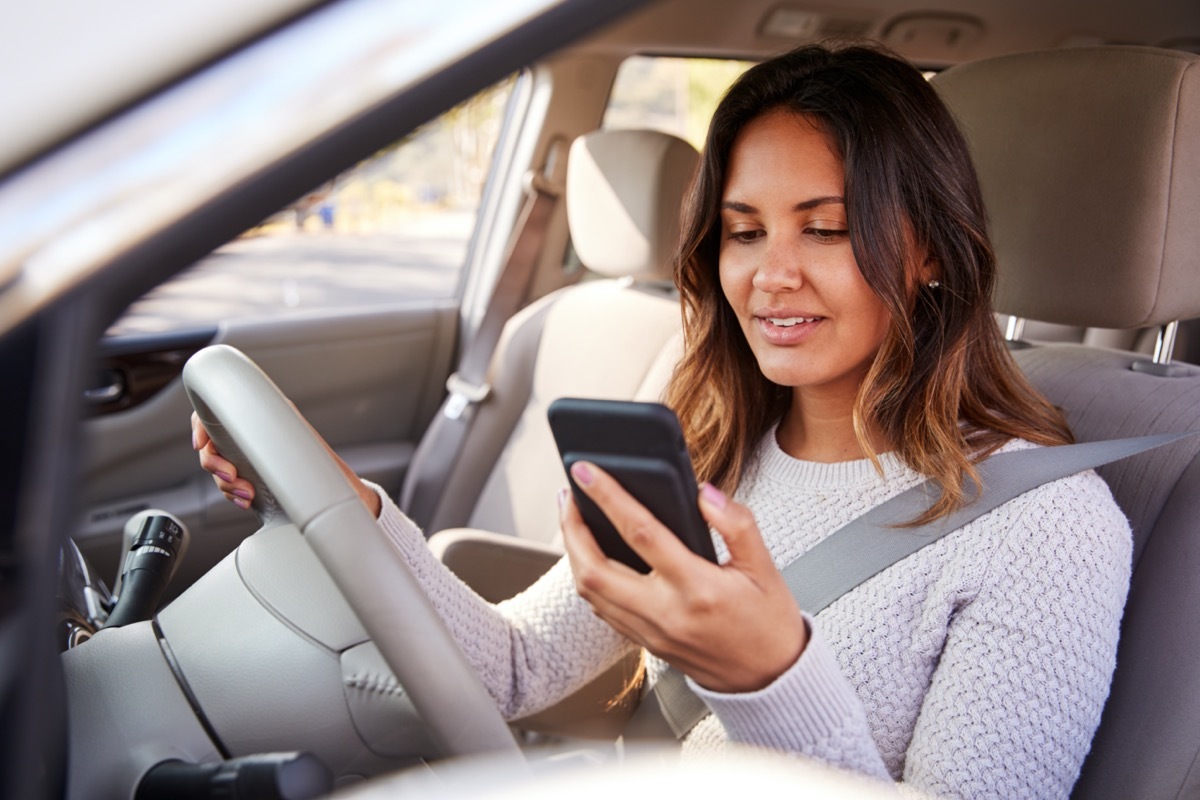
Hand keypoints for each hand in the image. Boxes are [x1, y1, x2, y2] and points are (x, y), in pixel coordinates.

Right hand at [190, 411, 380, 517]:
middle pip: (210, 447)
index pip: (213, 415)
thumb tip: (252, 408)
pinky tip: (247, 500)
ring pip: (217, 472)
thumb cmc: (321, 462)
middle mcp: (248, 439)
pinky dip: (233, 496)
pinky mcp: (249, 483)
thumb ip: (271, 421)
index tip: (202, 443)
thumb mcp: (296, 433)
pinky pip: (228, 488)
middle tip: (233, 476)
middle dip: (215, 464)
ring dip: (226, 486)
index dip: (200, 426)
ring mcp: (247, 462)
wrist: (334, 495)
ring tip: (248, 493)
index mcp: (256, 420)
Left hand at [560, 461, 806, 693]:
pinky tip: (593, 557)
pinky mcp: (646, 644)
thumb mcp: (766, 568)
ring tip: (574, 521)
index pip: (641, 533)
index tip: (586, 471)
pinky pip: (603, 610)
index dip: (608, 497)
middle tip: (569, 497)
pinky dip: (589, 580)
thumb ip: (737, 524)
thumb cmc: (770, 623)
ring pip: (591, 593)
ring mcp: (652, 633)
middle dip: (572, 528)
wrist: (773, 681)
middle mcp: (667, 613)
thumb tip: (704, 493)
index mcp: (698, 588)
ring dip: (574, 553)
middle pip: (595, 569)